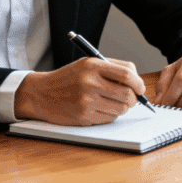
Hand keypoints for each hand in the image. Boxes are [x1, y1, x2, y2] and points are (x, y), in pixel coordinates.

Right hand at [14, 57, 144, 125]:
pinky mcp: (84, 116)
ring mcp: (86, 101)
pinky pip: (109, 118)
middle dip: (134, 98)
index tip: (140, 88)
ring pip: (121, 109)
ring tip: (113, 102)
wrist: (41, 94)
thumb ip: (112, 68)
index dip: (139, 83)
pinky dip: (111, 115)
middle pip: (127, 94)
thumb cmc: (68, 78)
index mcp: (93, 66)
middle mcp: (89, 83)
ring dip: (123, 107)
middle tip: (131, 98)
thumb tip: (137, 81)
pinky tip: (101, 108)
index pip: (127, 74)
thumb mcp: (87, 64)